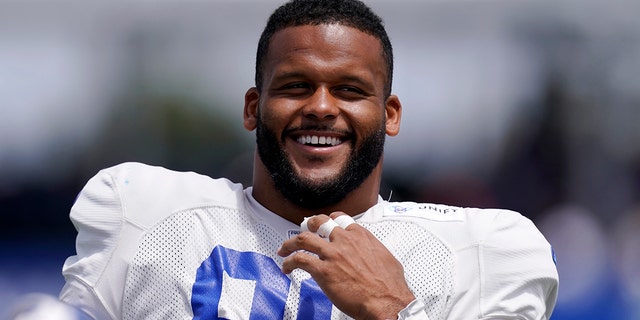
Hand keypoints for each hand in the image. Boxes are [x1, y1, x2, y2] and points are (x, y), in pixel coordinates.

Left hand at [277, 212, 415, 319]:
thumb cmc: (389, 286)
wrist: (386, 301)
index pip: (340, 219)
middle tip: (303, 231)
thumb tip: (372, 254)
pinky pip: (299, 260)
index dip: (329, 219)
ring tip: (284, 249)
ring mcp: (332, 254)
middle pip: (319, 223)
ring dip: (290, 243)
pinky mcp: (323, 270)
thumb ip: (373, 251)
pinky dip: (289, 262)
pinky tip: (287, 268)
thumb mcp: (387, 258)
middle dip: (308, 225)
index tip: (324, 223)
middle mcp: (345, 241)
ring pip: (304, 239)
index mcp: (361, 236)